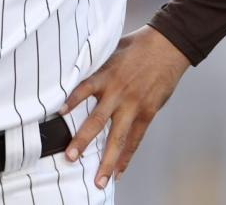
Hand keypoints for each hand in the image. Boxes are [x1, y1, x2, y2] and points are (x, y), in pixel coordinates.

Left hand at [59, 26, 189, 189]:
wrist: (168, 46)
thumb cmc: (137, 46)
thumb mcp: (111, 49)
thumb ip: (96, 64)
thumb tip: (76, 68)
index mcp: (106, 75)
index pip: (83, 89)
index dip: (71, 101)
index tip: (57, 114)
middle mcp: (118, 93)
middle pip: (97, 120)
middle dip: (82, 140)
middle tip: (70, 157)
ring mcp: (133, 105)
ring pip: (118, 138)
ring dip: (107, 160)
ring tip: (99, 180)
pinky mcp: (147, 112)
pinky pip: (136, 139)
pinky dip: (127, 156)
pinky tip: (119, 171)